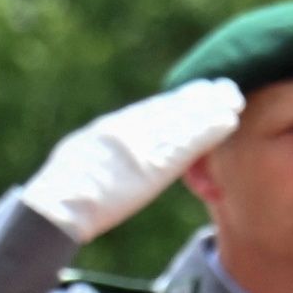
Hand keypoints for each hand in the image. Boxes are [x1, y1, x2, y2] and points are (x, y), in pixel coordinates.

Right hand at [17, 79, 242, 245]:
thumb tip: (104, 153)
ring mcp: (139, 144)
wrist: (59, 205)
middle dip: (196, 98)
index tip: (195, 92)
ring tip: (233, 98)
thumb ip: (99, 154)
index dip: (174, 102)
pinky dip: (208, 131)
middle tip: (222, 87)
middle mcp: (125, 131)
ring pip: (181, 121)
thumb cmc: (63, 198)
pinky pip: (186, 143)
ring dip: (209, 109)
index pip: (146, 113)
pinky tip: (228, 122)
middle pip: (167, 110)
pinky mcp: (152, 162)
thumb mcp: (79, 165)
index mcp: (106, 132)